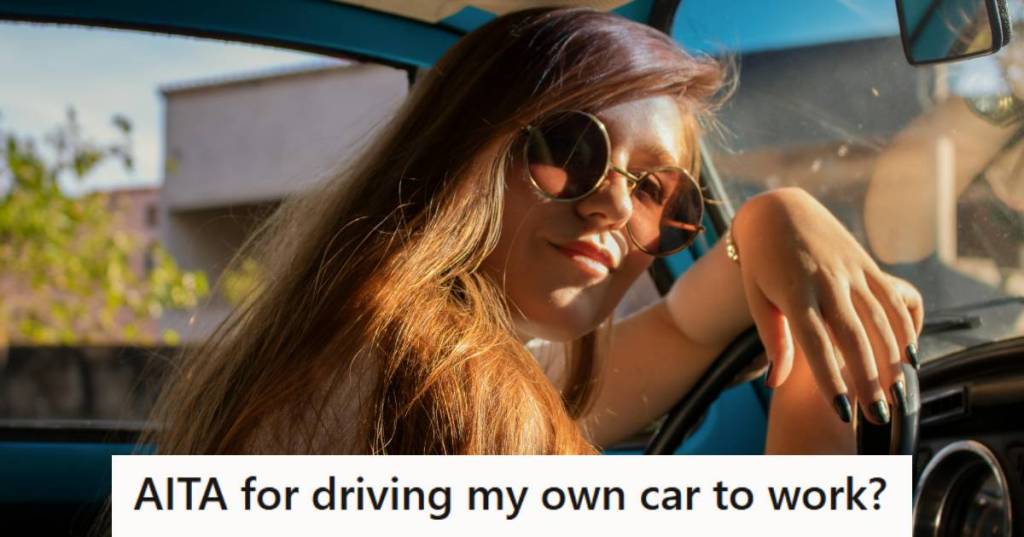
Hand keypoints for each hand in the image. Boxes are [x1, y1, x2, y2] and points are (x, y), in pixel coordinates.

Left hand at [732, 188, 924, 423]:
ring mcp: (851, 271)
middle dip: (868, 379)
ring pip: (879, 321)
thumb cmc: (761, 261)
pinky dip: (906, 328)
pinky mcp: (867, 264)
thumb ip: (773, 340)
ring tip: (897, 394)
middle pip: (853, 337)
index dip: (830, 378)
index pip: (815, 344)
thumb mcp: (757, 297)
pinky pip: (892, 298)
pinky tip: (911, 356)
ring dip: (892, 360)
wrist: (779, 210)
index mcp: (794, 293)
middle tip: (877, 415)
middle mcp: (827, 281)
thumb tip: (774, 383)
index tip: (840, 411)